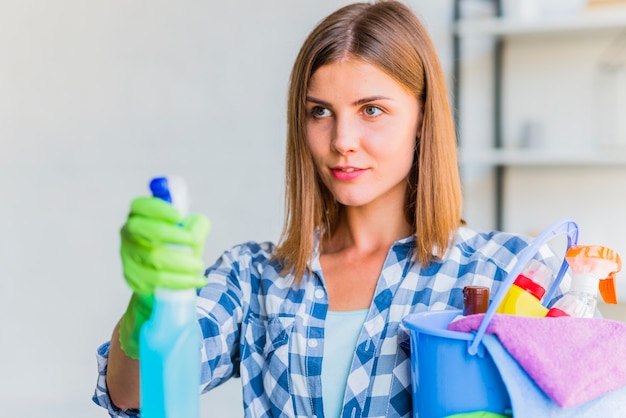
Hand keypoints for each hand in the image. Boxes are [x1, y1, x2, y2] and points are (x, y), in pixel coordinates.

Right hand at [118, 197, 210, 358]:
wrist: (169, 279)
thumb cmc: (179, 246)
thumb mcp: (192, 230)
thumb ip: (196, 225)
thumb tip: (194, 233)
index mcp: (140, 215)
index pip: (141, 205)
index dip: (159, 209)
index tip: (180, 216)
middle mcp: (129, 234)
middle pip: (142, 229)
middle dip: (171, 235)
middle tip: (192, 242)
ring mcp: (128, 256)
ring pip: (153, 258)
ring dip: (181, 263)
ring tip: (199, 266)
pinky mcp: (133, 278)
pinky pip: (157, 280)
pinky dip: (180, 280)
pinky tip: (195, 280)